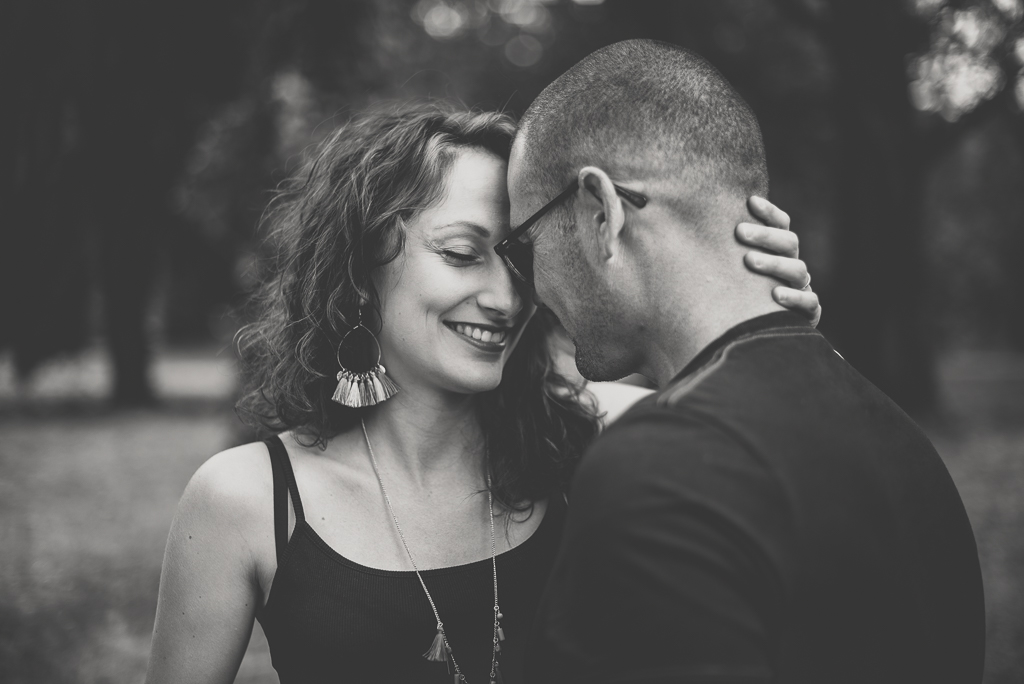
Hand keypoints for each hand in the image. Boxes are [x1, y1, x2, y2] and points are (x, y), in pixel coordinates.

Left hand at [736, 196, 819, 326]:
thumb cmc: (737, 295)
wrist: (758, 335)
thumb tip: (697, 221)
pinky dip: (794, 298)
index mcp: (778, 252)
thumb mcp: (732, 272)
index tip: (750, 201)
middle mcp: (791, 267)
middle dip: (764, 235)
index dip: (769, 212)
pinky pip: (809, 303)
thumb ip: (725, 251)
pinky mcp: (807, 314)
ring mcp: (801, 289)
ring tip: (749, 261)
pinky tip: (775, 295)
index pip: (781, 225)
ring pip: (798, 270)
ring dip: (774, 264)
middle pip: (789, 243)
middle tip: (739, 232)